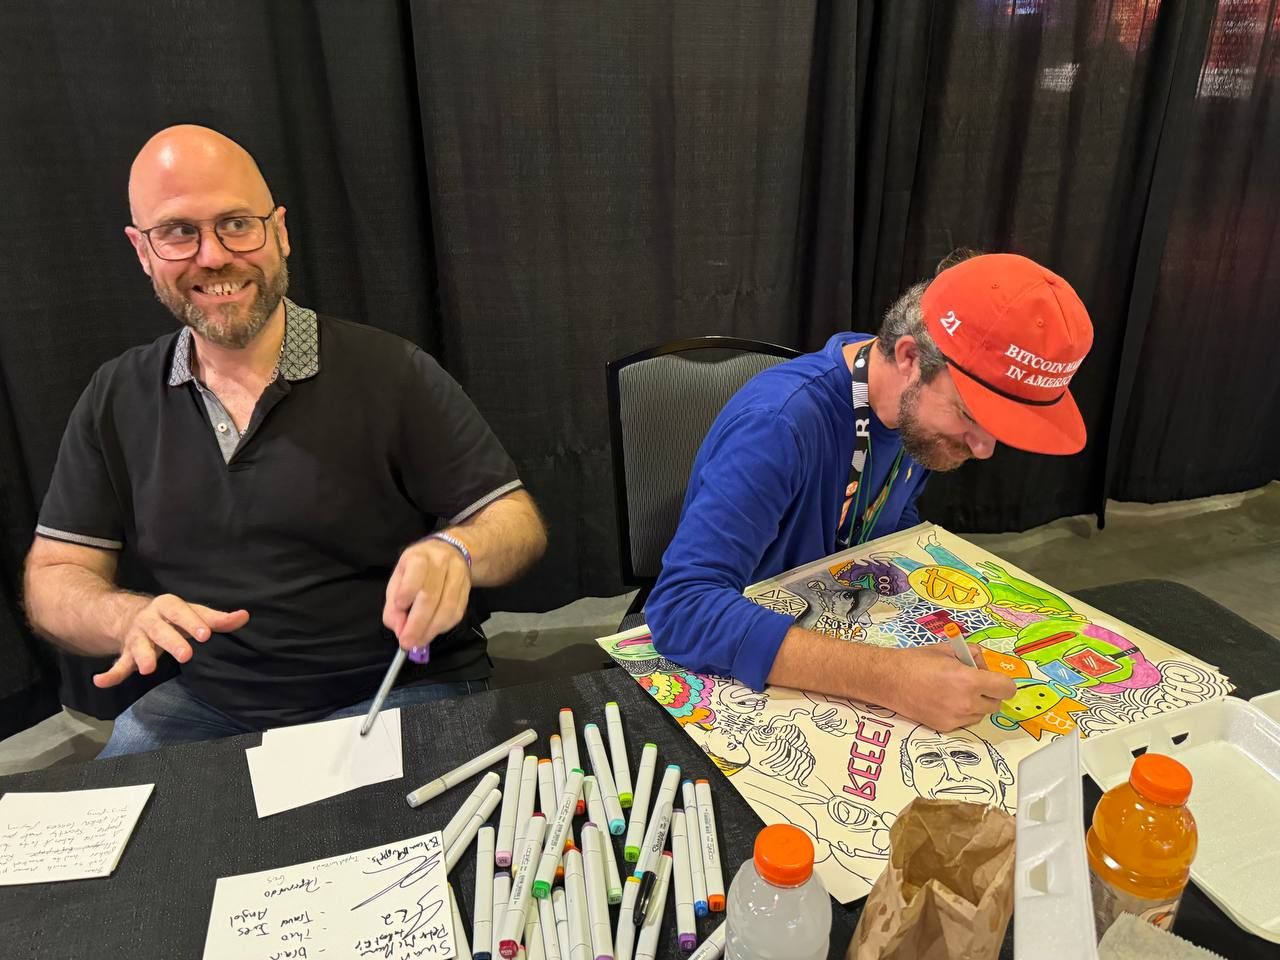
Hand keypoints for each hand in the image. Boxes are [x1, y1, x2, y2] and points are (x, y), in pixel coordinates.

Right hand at [93, 595, 249, 687]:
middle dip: (172, 642)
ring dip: (142, 657)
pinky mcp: (126, 653)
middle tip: (186, 655)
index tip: (205, 634)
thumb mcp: (194, 613)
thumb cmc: (175, 617)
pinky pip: (118, 664)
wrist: (133, 615)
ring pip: (138, 646)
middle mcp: (150, 619)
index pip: (181, 612)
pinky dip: (110, 673)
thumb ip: (217, 618)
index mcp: (168, 606)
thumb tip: (245, 616)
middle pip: (160, 630)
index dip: (192, 622)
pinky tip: (101, 681)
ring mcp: (136, 636)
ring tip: (147, 670)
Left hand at [383, 536, 471, 650]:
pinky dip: (443, 627)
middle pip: (431, 596)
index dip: (407, 594)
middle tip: (407, 643)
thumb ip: (393, 605)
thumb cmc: (417, 568)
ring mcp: (458, 576)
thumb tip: (399, 629)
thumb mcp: (398, 578)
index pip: (415, 574)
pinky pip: (457, 613)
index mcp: (420, 556)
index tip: (399, 613)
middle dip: (417, 624)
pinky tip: (432, 632)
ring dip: (431, 630)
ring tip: (419, 642)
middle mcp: (441, 563)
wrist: (451, 551)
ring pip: (447, 607)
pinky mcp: (467, 590)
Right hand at [883, 643, 1016, 731]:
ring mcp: (955, 718)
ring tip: (956, 692)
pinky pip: (964, 721)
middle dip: (989, 694)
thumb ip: (972, 655)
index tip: (996, 680)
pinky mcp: (944, 727)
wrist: (888, 680)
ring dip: (976, 705)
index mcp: (969, 680)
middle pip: (995, 704)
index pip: (1006, 689)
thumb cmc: (916, 661)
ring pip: (980, 715)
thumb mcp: (948, 649)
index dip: (1004, 684)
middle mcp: (965, 703)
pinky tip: (945, 701)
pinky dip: (961, 713)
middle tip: (973, 683)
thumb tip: (983, 664)